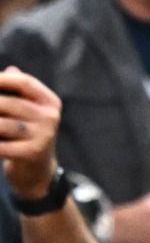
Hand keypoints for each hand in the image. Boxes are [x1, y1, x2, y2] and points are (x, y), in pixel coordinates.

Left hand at [0, 66, 59, 197]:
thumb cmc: (25, 136)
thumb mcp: (27, 112)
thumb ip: (17, 92)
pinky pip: (1, 146)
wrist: (37, 173)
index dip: (2, 79)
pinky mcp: (33, 153)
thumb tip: (7, 70)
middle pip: (8, 103)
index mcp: (50, 102)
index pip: (24, 82)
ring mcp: (44, 135)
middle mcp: (50, 116)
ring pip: (2, 125)